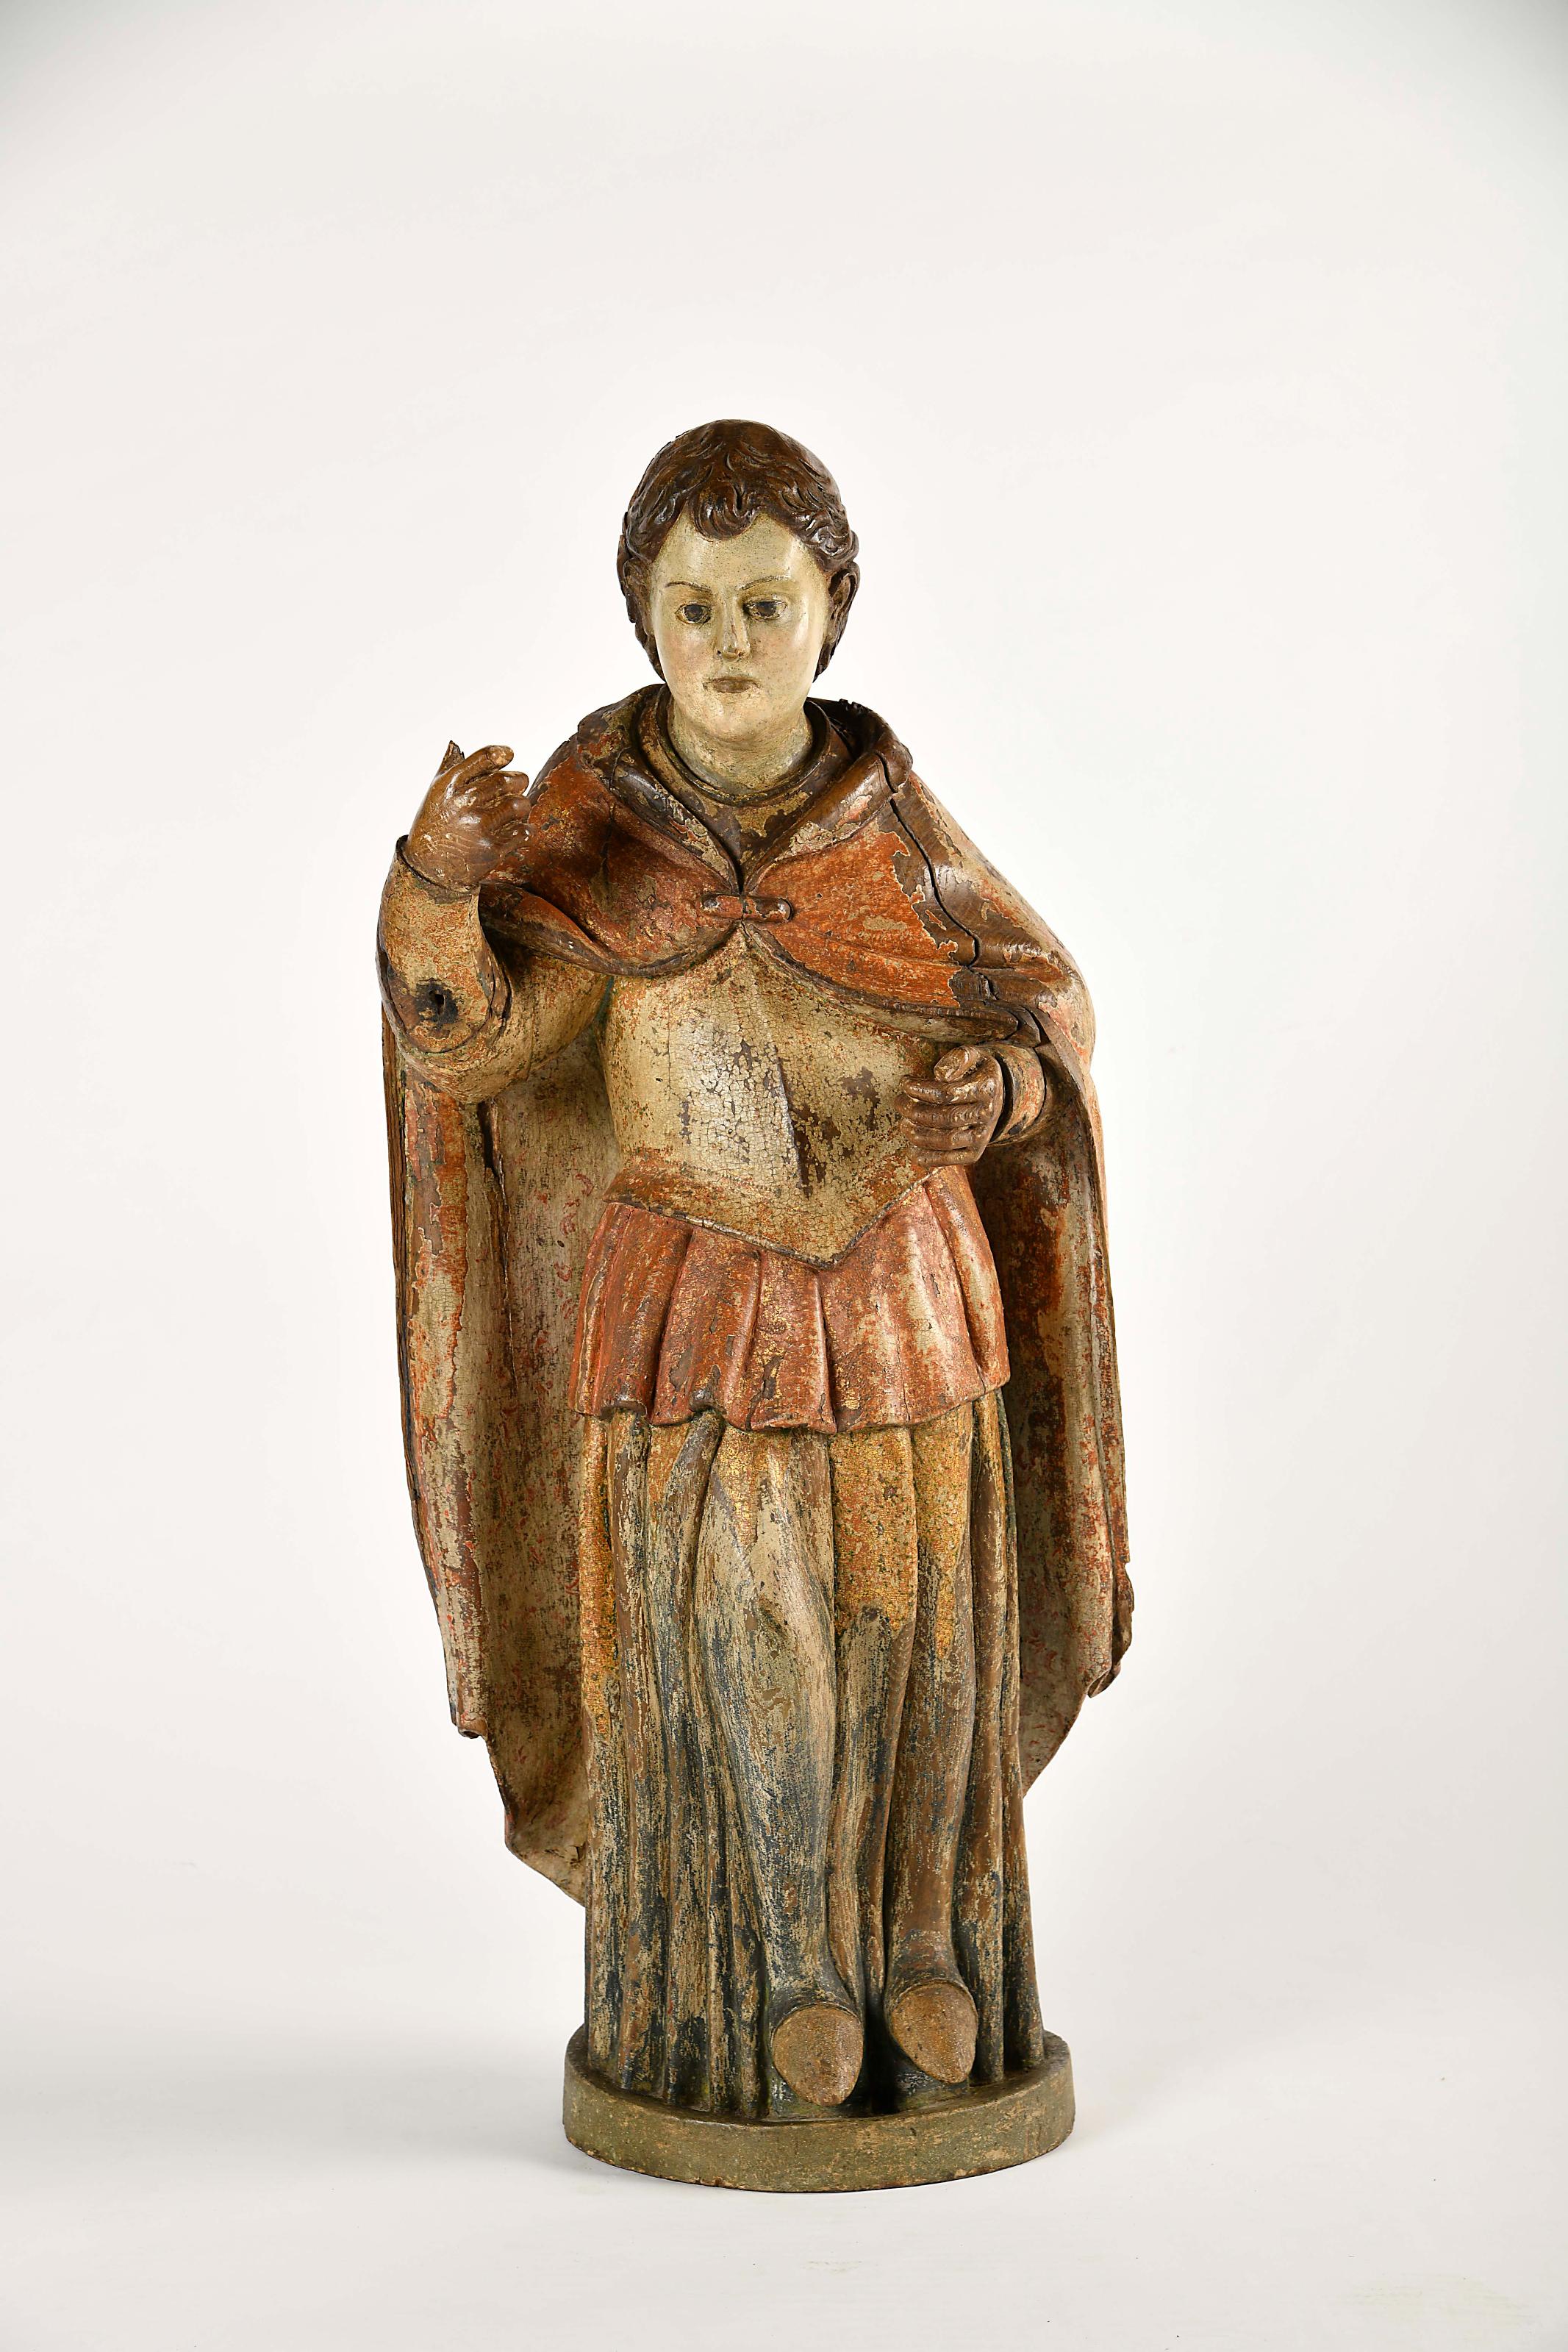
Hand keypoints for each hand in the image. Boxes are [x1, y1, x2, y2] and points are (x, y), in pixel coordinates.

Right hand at [404, 741, 529, 891]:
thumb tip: (455, 744)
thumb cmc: (435, 824)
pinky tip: (514, 829)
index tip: (509, 755)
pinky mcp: (492, 849)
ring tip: (515, 808)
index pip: (485, 757)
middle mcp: (464, 803)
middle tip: (518, 783)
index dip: (503, 753)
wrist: (430, 869)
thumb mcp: (435, 794)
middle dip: (518, 780)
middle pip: (508, 780)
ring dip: (522, 805)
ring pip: (520, 805)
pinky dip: (523, 829)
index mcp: (450, 785)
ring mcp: (479, 827)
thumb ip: (448, 768)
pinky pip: (523, 831)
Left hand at [898, 1047, 1004, 1167]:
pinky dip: (928, 1158)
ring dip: (918, 1134)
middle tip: (899, 1102)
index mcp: (987, 1088)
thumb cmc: (975, 1071)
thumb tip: (941, 1074)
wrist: (996, 1095)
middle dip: (915, 1111)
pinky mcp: (974, 1153)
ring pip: (946, 1140)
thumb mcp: (973, 1055)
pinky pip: (950, 1160)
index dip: (921, 1089)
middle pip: (945, 1118)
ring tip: (903, 1123)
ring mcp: (983, 1136)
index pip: (948, 1093)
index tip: (904, 1083)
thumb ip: (958, 1058)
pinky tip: (911, 1149)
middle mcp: (988, 1114)